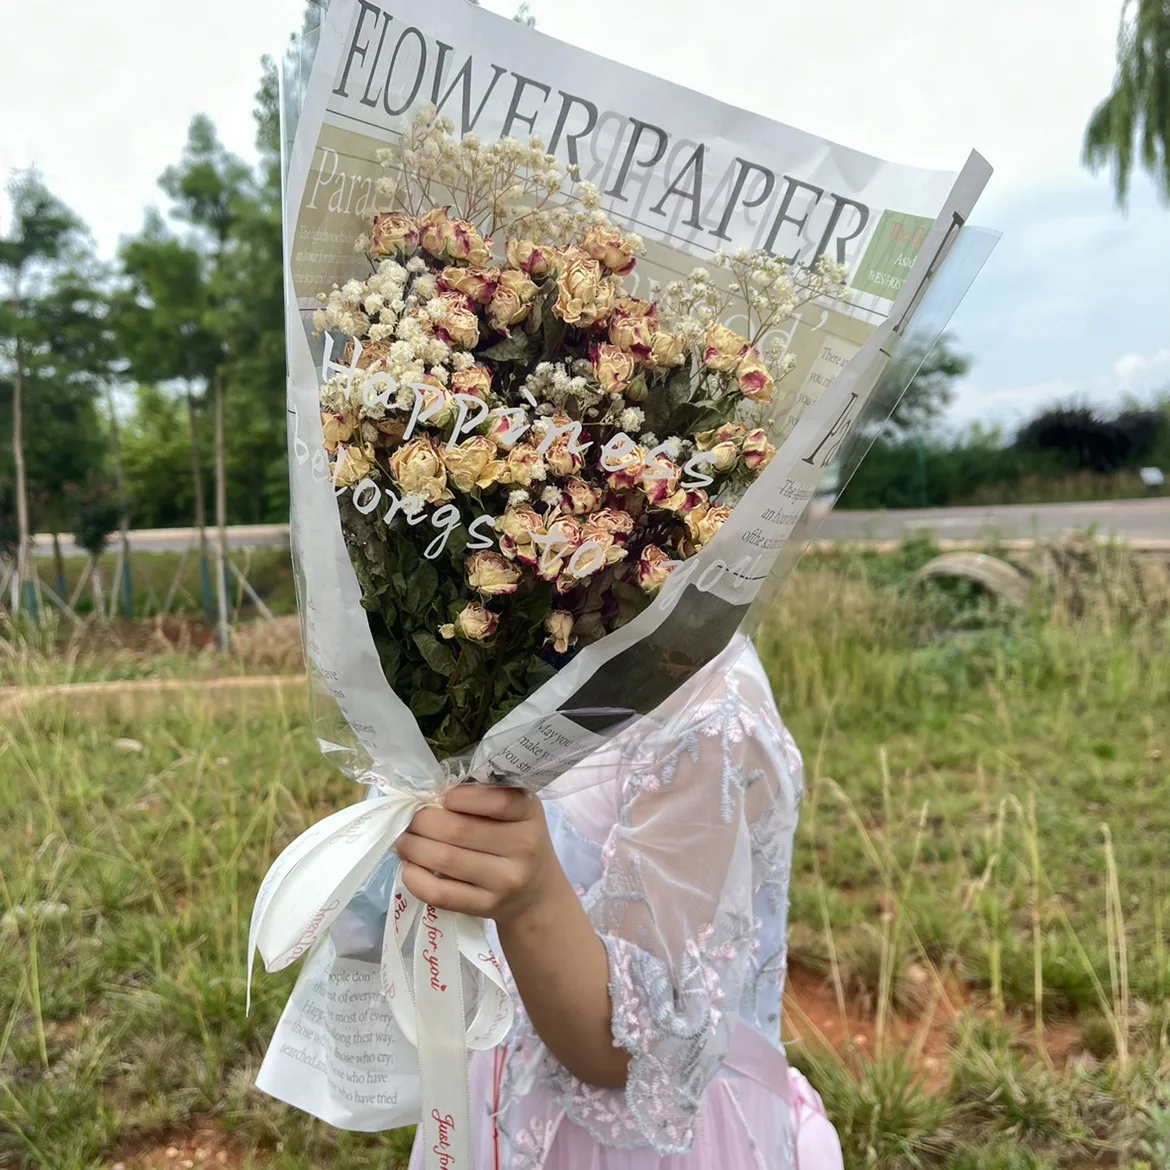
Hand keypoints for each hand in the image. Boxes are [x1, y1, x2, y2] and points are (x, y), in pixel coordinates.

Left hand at [393, 785, 562, 924]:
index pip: (497, 801)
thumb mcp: (515, 811)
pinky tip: (410, 867)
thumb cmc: (517, 840)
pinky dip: (415, 878)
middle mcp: (523, 848)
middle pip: (458, 830)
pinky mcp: (485, 907)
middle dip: (422, 821)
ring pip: (445, 859)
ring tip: (403, 841)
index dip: (461, 796)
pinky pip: (440, 893)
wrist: (536, 894)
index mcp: (529, 814)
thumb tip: (430, 793)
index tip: (442, 797)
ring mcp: (505, 881)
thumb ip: (483, 797)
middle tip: (409, 819)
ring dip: (413, 847)